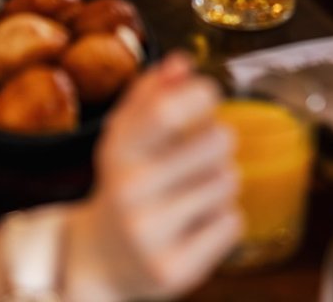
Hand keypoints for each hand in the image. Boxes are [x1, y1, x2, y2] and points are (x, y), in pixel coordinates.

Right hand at [64, 56, 240, 301]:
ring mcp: (150, 234)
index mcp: (116, 151)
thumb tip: (181, 62)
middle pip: (217, 141)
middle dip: (217, 143)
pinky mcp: (174, 270)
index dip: (201, 94)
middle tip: (196, 158)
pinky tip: (195, 226)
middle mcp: (129, 191)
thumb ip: (151, 95)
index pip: (168, 109)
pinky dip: (223, 221)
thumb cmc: (126, 184)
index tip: (207, 96)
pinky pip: (232, 223)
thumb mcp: (127, 138)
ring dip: (219, 184)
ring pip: (228, 182)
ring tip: (191, 195)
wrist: (100, 262)